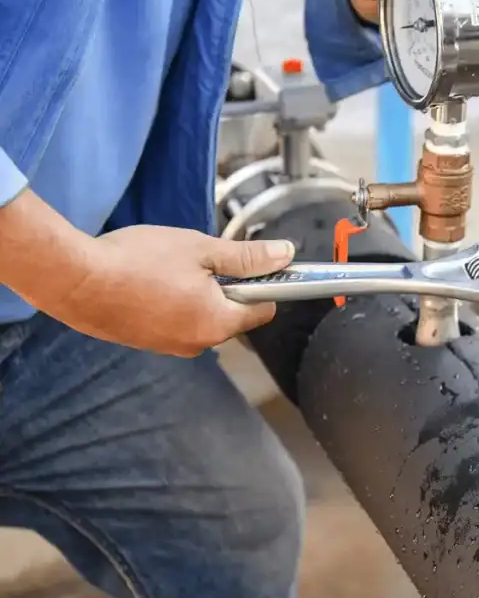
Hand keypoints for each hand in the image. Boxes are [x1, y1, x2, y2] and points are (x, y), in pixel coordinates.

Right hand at [49, 225, 295, 357]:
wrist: (74, 279)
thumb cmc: (138, 261)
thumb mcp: (201, 250)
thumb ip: (246, 257)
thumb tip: (286, 255)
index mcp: (219, 323)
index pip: (263, 310)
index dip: (263, 285)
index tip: (251, 264)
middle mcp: (198, 343)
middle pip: (231, 315)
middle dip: (225, 288)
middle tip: (200, 259)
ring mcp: (169, 346)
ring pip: (200, 317)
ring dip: (196, 295)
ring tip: (169, 268)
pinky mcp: (145, 343)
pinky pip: (173, 322)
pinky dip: (171, 303)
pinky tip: (150, 281)